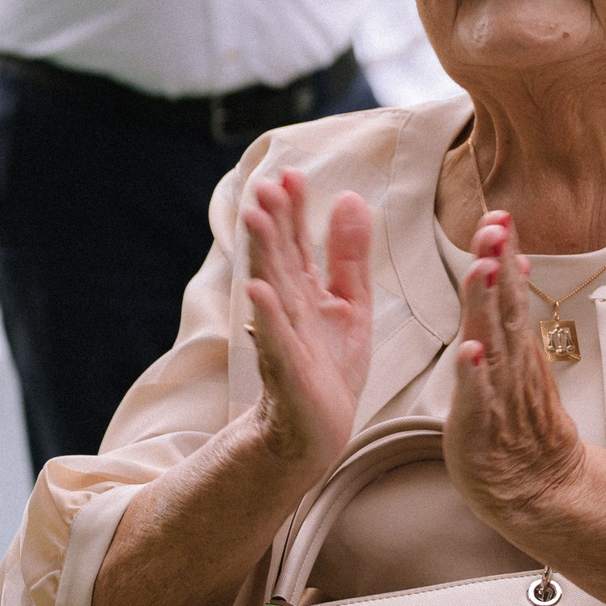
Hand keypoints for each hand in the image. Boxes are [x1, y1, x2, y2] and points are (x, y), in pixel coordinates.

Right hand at [240, 168, 372, 471]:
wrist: (318, 431)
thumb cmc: (330, 366)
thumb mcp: (351, 303)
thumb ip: (349, 255)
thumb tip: (349, 197)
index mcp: (304, 292)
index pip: (295, 243)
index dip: (293, 210)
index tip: (291, 174)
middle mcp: (288, 311)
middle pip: (278, 260)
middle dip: (271, 223)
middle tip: (263, 185)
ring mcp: (284, 339)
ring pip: (271, 291)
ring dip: (262, 255)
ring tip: (255, 219)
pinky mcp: (287, 373)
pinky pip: (274, 341)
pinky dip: (265, 317)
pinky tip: (257, 290)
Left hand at [447, 214, 587, 524]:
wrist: (537, 484)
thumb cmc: (519, 422)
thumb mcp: (520, 356)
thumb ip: (513, 307)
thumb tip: (514, 260)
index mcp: (515, 345)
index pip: (511, 291)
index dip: (505, 253)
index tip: (500, 214)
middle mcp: (510, 363)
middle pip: (507, 308)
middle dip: (499, 265)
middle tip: (496, 227)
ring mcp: (498, 394)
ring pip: (493, 343)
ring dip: (487, 307)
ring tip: (482, 270)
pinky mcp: (480, 425)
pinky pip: (478, 397)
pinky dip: (474, 374)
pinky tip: (470, 351)